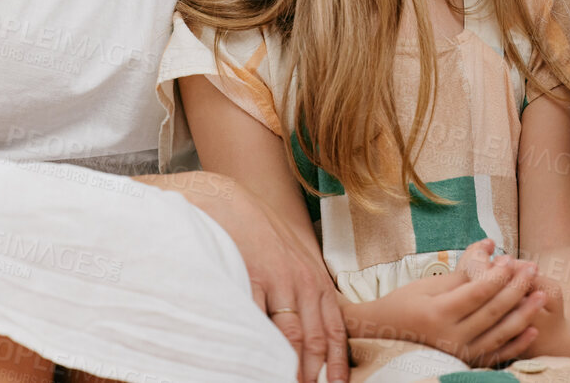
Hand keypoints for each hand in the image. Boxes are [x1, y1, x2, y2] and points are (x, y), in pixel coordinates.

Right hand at [162, 171, 348, 382]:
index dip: (338, 363)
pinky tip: (257, 362)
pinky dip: (259, 346)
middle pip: (314, 341)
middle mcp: (303, 282)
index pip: (335, 330)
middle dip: (314, 374)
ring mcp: (277, 282)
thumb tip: (310, 334)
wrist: (231, 202)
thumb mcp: (294, 259)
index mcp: (316, 281)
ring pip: (290, 337)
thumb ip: (306, 292)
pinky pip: (257, 322)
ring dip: (291, 369)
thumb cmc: (262, 235)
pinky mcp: (251, 279)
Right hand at [345, 238, 548, 365]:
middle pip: (492, 311)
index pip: (477, 293)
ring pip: (499, 334)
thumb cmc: (405, 303)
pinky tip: (531, 330)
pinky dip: (515, 344)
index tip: (511, 259)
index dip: (498, 275)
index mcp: (438, 314)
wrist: (383, 335)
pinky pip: (495, 355)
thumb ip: (463, 272)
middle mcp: (450, 337)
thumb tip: (491, 248)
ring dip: (523, 314)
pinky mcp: (464, 362)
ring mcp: (458, 353)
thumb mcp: (429, 285)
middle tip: (533, 269)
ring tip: (540, 295)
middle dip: (516, 288)